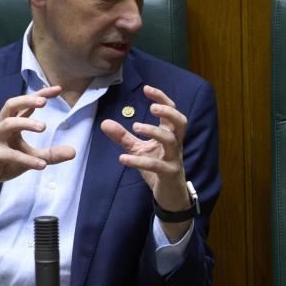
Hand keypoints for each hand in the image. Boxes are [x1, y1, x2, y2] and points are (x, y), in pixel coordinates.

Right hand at [0, 86, 76, 205]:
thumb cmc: (2, 162)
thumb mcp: (29, 157)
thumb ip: (50, 154)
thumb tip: (74, 152)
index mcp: (11, 123)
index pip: (25, 104)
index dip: (40, 95)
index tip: (58, 89)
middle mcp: (2, 127)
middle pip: (11, 105)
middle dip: (26, 100)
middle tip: (44, 102)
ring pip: (7, 124)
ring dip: (26, 123)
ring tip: (43, 127)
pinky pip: (10, 155)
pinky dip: (26, 159)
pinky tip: (42, 165)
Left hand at [101, 84, 190, 238]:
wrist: (169, 195)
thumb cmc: (157, 168)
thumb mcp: (138, 149)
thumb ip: (123, 136)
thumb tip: (104, 123)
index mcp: (170, 135)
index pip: (171, 112)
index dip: (162, 99)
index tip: (146, 89)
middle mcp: (175, 144)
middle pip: (181, 122)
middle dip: (168, 112)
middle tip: (152, 108)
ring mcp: (174, 159)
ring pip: (170, 140)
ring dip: (153, 131)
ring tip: (136, 126)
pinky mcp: (168, 174)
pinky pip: (156, 165)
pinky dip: (139, 161)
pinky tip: (122, 159)